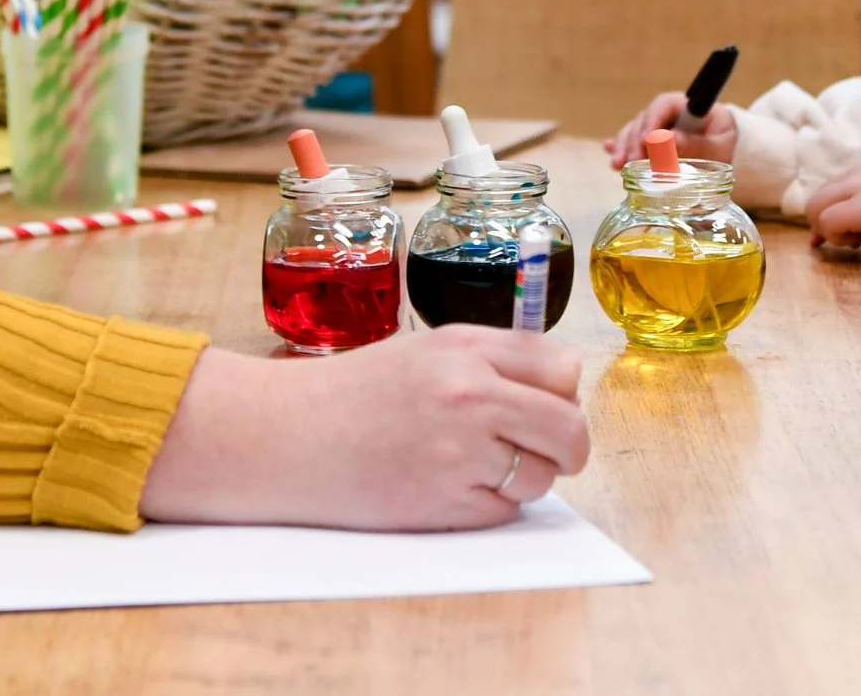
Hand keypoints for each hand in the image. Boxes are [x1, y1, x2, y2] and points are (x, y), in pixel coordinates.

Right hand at [139, 327, 590, 529]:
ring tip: (476, 465)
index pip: (562, 368)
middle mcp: (471, 396)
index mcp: (467, 348)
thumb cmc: (355, 393)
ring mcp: (461, 452)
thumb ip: (490, 361)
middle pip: (569, 429)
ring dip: (523, 478)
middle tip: (548, 450)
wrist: (290, 437)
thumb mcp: (427, 351)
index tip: (549, 402)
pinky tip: (449, 485)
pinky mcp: (446, 503)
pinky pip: (505, 512)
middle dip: (567, 445)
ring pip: (542, 477)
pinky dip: (489, 506)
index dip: (562, 391)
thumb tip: (554, 389)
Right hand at [607, 93, 736, 165]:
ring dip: (624, 147)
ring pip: (633, 130)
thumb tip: (669, 140)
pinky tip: (611, 155)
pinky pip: (630, 141)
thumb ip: (696, 144)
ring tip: (618, 165)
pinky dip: (620, 149)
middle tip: (632, 161)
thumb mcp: (718, 147)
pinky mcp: (648, 141)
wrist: (722, 155)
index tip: (646, 140)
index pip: (664, 104)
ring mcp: (655, 126)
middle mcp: (668, 113)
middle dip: (635, 140)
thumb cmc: (723, 147)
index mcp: (687, 105)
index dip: (652, 120)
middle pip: (644, 119)